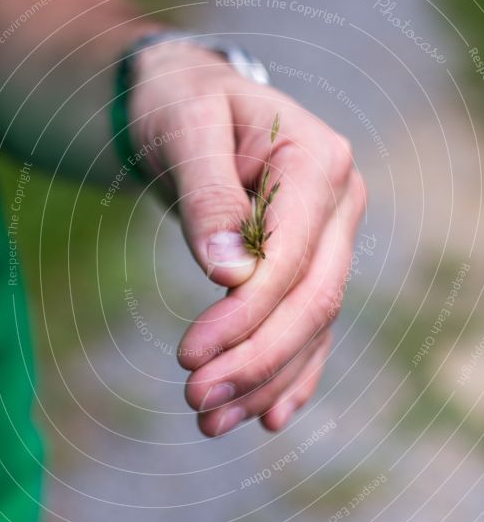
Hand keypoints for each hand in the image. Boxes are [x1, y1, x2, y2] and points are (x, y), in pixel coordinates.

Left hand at [130, 40, 365, 435]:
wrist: (186, 101)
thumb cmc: (182, 103)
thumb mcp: (185, 129)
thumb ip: (208, 195)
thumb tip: (228, 274)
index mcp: (318, 162)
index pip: (293, 258)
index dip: (246, 316)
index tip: (190, 357)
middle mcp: (338, 204)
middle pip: (314, 300)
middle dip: (257, 359)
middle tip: (197, 401)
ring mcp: (330, 237)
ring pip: (313, 325)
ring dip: (266, 380)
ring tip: (210, 421)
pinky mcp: (310, 263)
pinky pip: (310, 327)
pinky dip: (290, 374)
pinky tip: (266, 415)